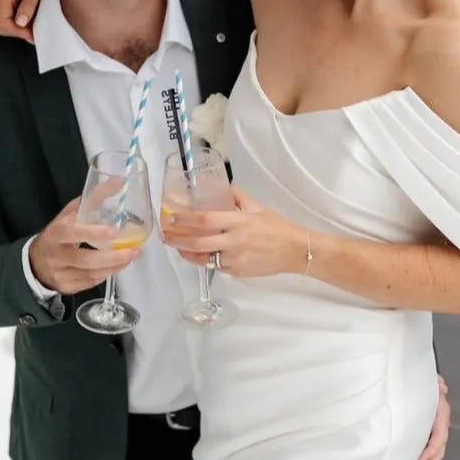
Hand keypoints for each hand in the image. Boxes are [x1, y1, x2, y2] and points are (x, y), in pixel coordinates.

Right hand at [0, 0, 50, 41]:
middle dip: (17, 31)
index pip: (1, 23)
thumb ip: (29, 4)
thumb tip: (20, 23)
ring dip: (17, 27)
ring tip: (35, 22)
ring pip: (1, 21)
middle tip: (35, 30)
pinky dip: (16, 20)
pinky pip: (5, 15)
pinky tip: (30, 16)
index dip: (17, 32)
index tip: (34, 33)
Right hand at [28, 203, 137, 294]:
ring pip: (92, 274)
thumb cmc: (58, 234)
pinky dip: (106, 274)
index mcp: (55, 233)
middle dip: (113, 257)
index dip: (93, 233)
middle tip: (134, 250)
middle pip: (86, 259)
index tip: (114, 231)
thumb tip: (118, 181)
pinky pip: (91, 282)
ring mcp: (61, 274)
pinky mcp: (67, 287)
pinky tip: (116, 266)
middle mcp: (57, 255)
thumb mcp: (70, 214)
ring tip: (131, 256)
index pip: (73, 233)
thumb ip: (93, 198)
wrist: (35, 262)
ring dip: (115, 266)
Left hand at [161, 188, 306, 278]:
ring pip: (203, 258)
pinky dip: (204, 260)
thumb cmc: (277, 227)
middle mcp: (234, 241)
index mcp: (238, 222)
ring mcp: (234, 259)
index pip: (206, 220)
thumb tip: (223, 187)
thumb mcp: (257, 207)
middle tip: (165, 235)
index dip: (185, 219)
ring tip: (175, 246)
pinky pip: (215, 266)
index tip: (171, 216)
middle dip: (178, 239)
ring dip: (186, 253)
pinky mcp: (236, 272)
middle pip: (198, 243)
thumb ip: (237, 197)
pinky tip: (196, 255)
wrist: (294, 251)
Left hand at [409, 376, 449, 459]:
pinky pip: (423, 453)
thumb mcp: (425, 380)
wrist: (413, 382)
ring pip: (432, 457)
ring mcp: (432, 432)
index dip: (430, 450)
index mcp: (441, 414)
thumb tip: (442, 387)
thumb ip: (433, 383)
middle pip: (437, 452)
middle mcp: (439, 425)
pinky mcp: (423, 437)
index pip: (440, 436)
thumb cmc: (418, 380)